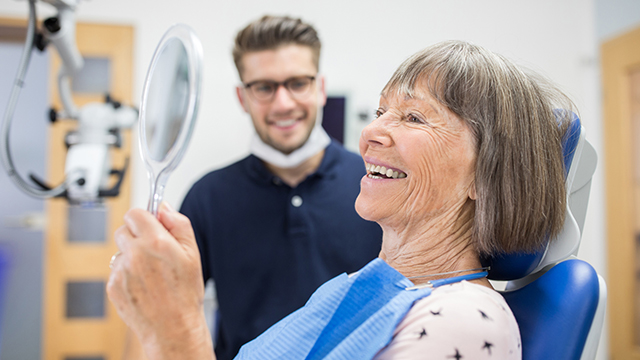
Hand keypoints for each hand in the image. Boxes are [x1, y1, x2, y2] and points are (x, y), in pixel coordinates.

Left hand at [107, 203, 213, 359]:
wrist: (173, 329)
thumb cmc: (185, 294)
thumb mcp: (193, 254)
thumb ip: (179, 224)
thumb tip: (164, 209)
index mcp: (156, 242)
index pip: (136, 213)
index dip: (144, 218)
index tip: (150, 225)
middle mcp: (135, 254)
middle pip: (123, 229)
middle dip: (136, 236)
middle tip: (153, 251)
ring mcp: (121, 271)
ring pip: (120, 251)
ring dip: (131, 255)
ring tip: (150, 273)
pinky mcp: (112, 286)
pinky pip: (116, 270)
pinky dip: (126, 274)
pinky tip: (143, 285)